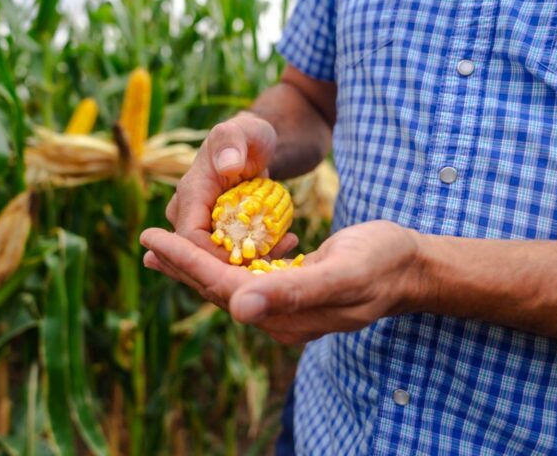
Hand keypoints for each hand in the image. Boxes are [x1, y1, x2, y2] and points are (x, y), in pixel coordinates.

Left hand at [140, 220, 423, 343]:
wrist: (410, 267)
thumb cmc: (382, 262)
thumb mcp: (344, 272)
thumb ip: (294, 291)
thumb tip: (238, 309)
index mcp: (288, 314)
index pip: (224, 288)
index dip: (186, 263)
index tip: (152, 238)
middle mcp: (281, 317)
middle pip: (219, 290)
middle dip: (181, 265)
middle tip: (146, 240)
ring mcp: (287, 307)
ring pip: (229, 285)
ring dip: (195, 265)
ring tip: (164, 248)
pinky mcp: (292, 293)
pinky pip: (247, 278)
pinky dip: (223, 262)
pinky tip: (213, 250)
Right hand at [165, 112, 296, 258]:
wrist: (254, 145)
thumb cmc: (249, 135)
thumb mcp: (244, 131)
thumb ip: (232, 144)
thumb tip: (227, 166)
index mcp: (190, 193)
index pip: (190, 237)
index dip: (215, 255)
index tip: (251, 255)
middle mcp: (188, 213)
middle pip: (202, 254)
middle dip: (237, 263)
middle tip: (278, 254)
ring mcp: (201, 224)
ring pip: (218, 258)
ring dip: (253, 260)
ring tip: (288, 245)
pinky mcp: (217, 232)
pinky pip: (232, 253)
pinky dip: (259, 253)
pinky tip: (288, 242)